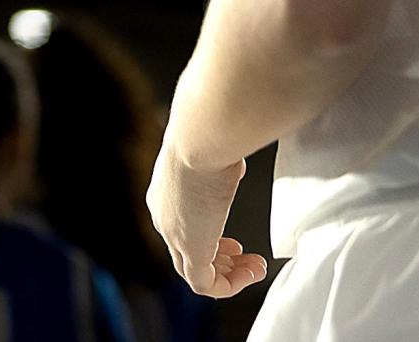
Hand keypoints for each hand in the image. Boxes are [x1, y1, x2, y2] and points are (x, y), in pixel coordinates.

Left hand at [146, 141, 267, 297]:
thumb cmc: (210, 133)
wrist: (200, 135)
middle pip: (185, 253)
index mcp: (165, 193)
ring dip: (228, 274)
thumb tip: (235, 165)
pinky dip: (230, 284)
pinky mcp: (190, 248)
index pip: (182, 227)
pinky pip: (205, 284)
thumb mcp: (213, 152)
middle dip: (218, 259)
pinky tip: (252, 272)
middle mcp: (164, 216)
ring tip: (254, 268)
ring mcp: (174, 234)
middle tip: (243, 257)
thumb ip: (222, 165)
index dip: (209, 239)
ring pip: (195, 271)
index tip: (233, 242)